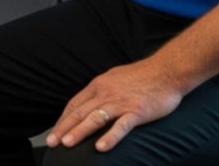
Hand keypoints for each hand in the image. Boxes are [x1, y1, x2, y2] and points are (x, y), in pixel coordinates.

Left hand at [46, 59, 183, 153]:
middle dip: (64, 128)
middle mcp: (107, 92)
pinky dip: (110, 137)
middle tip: (51, 143)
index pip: (75, 104)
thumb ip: (102, 90)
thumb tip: (90, 103)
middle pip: (81, 112)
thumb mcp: (115, 77)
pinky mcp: (137, 111)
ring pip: (95, 118)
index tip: (54, 133)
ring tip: (67, 144)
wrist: (167, 70)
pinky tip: (101, 148)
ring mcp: (121, 102)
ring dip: (79, 132)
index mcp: (100, 84)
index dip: (63, 119)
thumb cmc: (143, 75)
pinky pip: (121, 126)